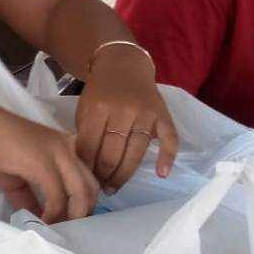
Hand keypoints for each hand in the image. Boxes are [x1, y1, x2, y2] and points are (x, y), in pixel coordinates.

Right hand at [0, 97, 99, 223]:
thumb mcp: (18, 179)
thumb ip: (31, 198)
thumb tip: (37, 220)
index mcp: (66, 149)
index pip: (87, 180)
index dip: (81, 205)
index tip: (66, 223)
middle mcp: (69, 149)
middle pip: (91, 188)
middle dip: (81, 213)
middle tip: (64, 230)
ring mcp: (59, 154)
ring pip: (80, 193)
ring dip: (70, 217)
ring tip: (54, 229)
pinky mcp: (44, 163)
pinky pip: (57, 196)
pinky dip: (52, 214)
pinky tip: (41, 220)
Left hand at [75, 44, 178, 192]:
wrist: (123, 65)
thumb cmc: (101, 92)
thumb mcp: (84, 108)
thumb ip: (85, 133)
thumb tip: (85, 167)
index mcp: (98, 109)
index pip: (89, 146)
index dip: (86, 168)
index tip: (84, 180)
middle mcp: (123, 111)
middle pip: (112, 153)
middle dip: (104, 176)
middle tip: (100, 188)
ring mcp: (145, 113)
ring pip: (135, 152)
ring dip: (124, 175)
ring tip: (114, 187)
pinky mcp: (163, 115)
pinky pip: (169, 139)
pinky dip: (167, 157)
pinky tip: (161, 173)